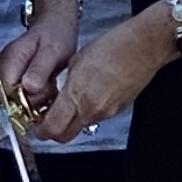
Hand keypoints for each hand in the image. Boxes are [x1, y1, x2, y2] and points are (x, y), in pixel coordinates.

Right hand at [0, 3, 81, 114]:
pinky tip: (45, 86)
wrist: (55, 26)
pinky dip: (35, 96)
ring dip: (36, 98)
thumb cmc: (55, 36)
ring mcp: (4, 74)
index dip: (26, 99)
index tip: (45, 91)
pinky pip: (20, 97)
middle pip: (10, 99)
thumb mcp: (53, 51)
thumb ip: (40, 69)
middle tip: (51, 85)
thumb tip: (28, 88)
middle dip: (34, 99)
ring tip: (49, 83)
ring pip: (16, 101)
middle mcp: (1, 68)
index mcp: (10, 60)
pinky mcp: (10, 80)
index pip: (8, 93)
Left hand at [40, 8, 166, 144]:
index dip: (40, 130)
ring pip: (81, 126)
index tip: (36, 126)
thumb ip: (65, 83)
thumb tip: (56, 95)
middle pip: (65, 136)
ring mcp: (107, 112)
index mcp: (77, 95)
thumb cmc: (113, 46)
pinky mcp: (119, 110)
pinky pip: (97, 117)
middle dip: (53, 132)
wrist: (145, 46)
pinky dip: (88, 112)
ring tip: (69, 102)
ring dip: (71, 120)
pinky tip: (89, 95)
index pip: (52, 127)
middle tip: (47, 120)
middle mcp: (92, 109)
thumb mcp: (77, 60)